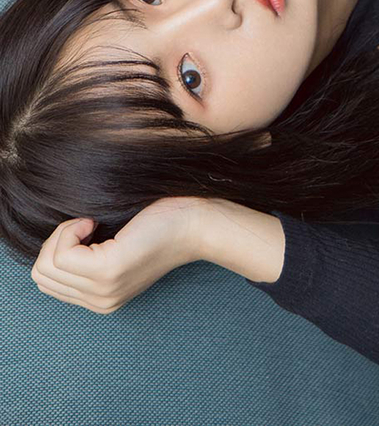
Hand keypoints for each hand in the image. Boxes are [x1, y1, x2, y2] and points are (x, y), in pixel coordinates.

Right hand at [30, 196, 205, 313]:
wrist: (192, 223)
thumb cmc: (156, 224)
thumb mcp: (115, 247)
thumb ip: (86, 256)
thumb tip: (52, 245)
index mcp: (99, 299)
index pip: (46, 282)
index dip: (58, 247)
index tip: (85, 229)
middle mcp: (99, 302)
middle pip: (41, 275)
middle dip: (55, 241)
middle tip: (85, 224)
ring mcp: (103, 290)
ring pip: (46, 264)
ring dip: (63, 234)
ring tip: (91, 223)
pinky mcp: (107, 270)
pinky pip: (62, 253)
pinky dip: (71, 230)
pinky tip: (94, 221)